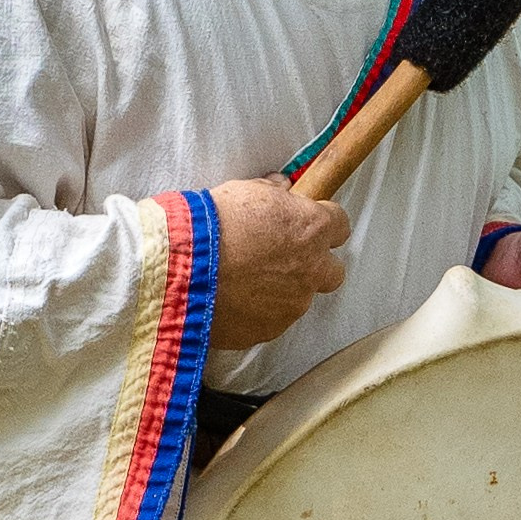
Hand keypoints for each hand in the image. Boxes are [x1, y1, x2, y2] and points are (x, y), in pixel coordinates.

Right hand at [209, 176, 349, 346]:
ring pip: (299, 299)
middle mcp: (311, 269)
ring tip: (244, 282)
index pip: (339, 225)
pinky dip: (257, 312)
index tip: (305, 224)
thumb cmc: (211, 225)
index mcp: (311, 229)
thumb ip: (271, 194)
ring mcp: (293, 305)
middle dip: (313, 265)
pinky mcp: (270, 330)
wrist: (181, 270)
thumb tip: (280, 190)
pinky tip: (232, 300)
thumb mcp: (242, 192)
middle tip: (284, 259)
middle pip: (333, 272)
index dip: (321, 224)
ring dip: (282, 290)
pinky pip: (271, 320)